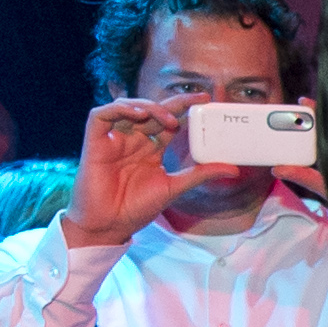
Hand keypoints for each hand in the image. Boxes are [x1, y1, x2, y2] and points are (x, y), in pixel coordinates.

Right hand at [68, 98, 212, 246]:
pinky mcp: (94, 141)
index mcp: (151, 149)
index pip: (168, 120)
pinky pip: (101, 114)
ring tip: (168, 119)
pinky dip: (119, 109)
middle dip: (173, 103)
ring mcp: (113, 139)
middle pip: (152, 111)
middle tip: (195, 102)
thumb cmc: (136, 208)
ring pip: (128, 107)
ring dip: (149, 107)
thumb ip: (200, 174)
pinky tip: (138, 115)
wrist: (109, 226)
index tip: (205, 100)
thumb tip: (233, 169)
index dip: (184, 107)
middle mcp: (133, 140)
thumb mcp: (174, 188)